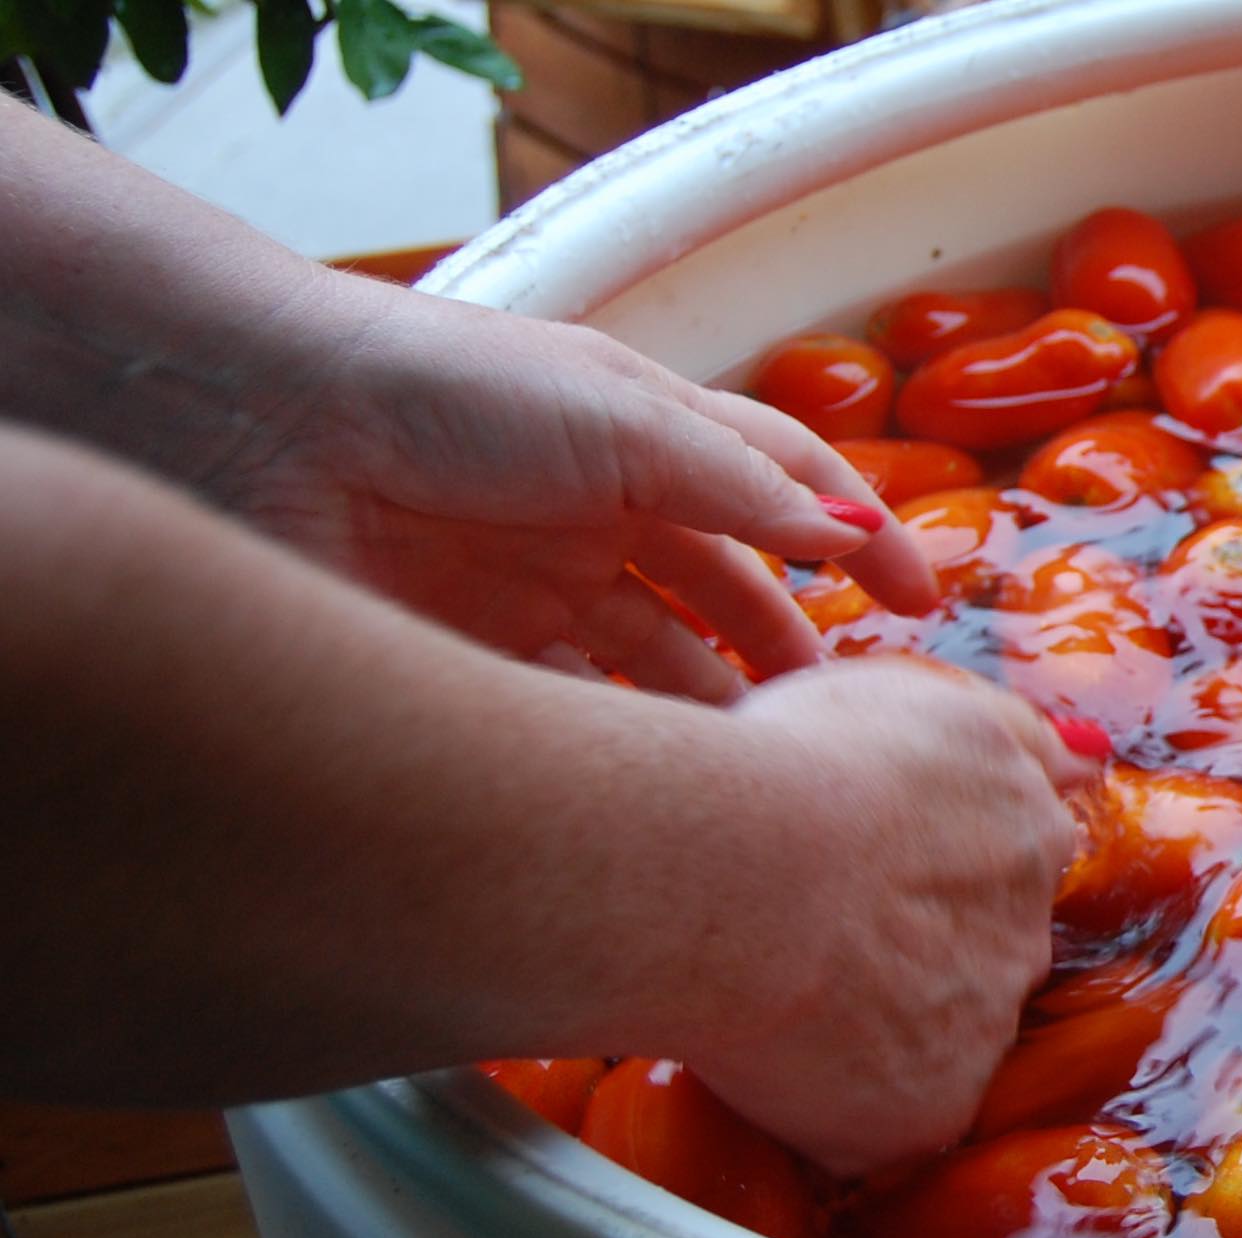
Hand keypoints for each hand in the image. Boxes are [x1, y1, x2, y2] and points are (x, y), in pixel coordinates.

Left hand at [217, 276, 941, 699]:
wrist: (264, 429)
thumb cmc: (447, 390)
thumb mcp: (623, 418)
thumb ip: (743, 483)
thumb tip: (853, 533)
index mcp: (646, 442)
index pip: (783, 492)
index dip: (858, 541)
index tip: (925, 606)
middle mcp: (600, 519)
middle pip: (729, 598)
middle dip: (793, 655)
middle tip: (851, 719)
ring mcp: (540, 595)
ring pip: (662, 671)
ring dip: (718, 716)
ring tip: (770, 767)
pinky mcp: (476, 663)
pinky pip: (579, 721)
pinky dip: (629, 754)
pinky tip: (669, 790)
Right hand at [676, 659, 1092, 1173]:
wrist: (738, 870)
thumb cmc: (804, 764)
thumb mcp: (927, 701)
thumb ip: (1012, 734)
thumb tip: (1089, 761)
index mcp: (1025, 835)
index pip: (1011, 871)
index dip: (938, 878)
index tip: (877, 879)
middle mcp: (1025, 938)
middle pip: (983, 962)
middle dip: (921, 957)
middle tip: (818, 936)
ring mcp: (981, 1033)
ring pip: (937, 1044)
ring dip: (882, 1034)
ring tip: (786, 1000)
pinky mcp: (927, 1114)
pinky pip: (886, 1124)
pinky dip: (840, 1106)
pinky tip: (781, 1062)